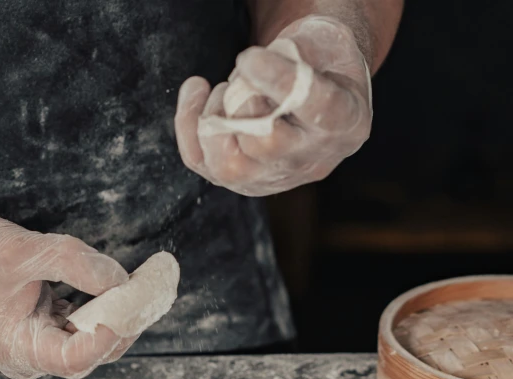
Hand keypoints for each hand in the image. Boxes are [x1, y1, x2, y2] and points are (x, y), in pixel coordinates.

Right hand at [0, 215, 137, 378]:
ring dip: (121, 312)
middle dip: (127, 318)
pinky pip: (83, 326)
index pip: (74, 358)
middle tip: (157, 283)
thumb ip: (75, 263)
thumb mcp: (23, 250)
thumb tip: (123, 280)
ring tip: (148, 280)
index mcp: (18, 348)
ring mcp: (38, 346)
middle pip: (93, 350)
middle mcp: (31, 357)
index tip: (128, 304)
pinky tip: (121, 285)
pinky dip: (104, 306)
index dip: (106, 335)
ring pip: (93, 338)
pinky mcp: (44, 329)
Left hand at [175, 15, 371, 196]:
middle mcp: (314, 159)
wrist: (313, 83)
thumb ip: (297, 54)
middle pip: (268, 144)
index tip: (249, 57)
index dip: (280, 81)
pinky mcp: (242, 180)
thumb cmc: (319, 59)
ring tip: (222, 89)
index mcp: (347, 121)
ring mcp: (276, 177)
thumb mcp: (323, 41)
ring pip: (230, 166)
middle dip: (242, 102)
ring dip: (213, 119)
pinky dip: (188, 124)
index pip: (318, 109)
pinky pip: (202, 162)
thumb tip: (252, 73)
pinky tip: (197, 91)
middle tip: (242, 74)